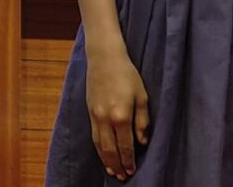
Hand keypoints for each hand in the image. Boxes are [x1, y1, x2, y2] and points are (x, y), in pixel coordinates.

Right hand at [85, 47, 148, 179]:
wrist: (104, 58)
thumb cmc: (127, 75)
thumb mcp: (142, 97)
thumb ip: (143, 122)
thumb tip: (142, 141)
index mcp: (121, 116)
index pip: (125, 146)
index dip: (129, 160)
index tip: (132, 171)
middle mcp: (106, 119)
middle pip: (110, 149)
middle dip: (117, 165)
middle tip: (122, 176)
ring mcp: (95, 116)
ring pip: (99, 145)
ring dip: (106, 160)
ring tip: (112, 171)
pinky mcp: (89, 111)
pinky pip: (93, 136)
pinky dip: (98, 148)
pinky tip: (102, 154)